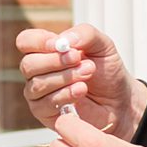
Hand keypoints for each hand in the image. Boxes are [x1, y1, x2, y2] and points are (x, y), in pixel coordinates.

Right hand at [16, 20, 141, 138]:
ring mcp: (39, 93)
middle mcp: (38, 71)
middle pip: (28, 64)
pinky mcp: (45, 113)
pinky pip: (44, 104)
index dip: (39, 42)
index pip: (25, 41)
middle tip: (79, 60)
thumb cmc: (108, 72)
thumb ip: (85, 34)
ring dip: (65, 78)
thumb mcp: (103, 45)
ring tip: (87, 74)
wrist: (121, 101)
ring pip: (37, 85)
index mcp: (46, 50)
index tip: (61, 45)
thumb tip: (63, 41)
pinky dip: (65, 95)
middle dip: (56, 61)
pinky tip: (81, 90)